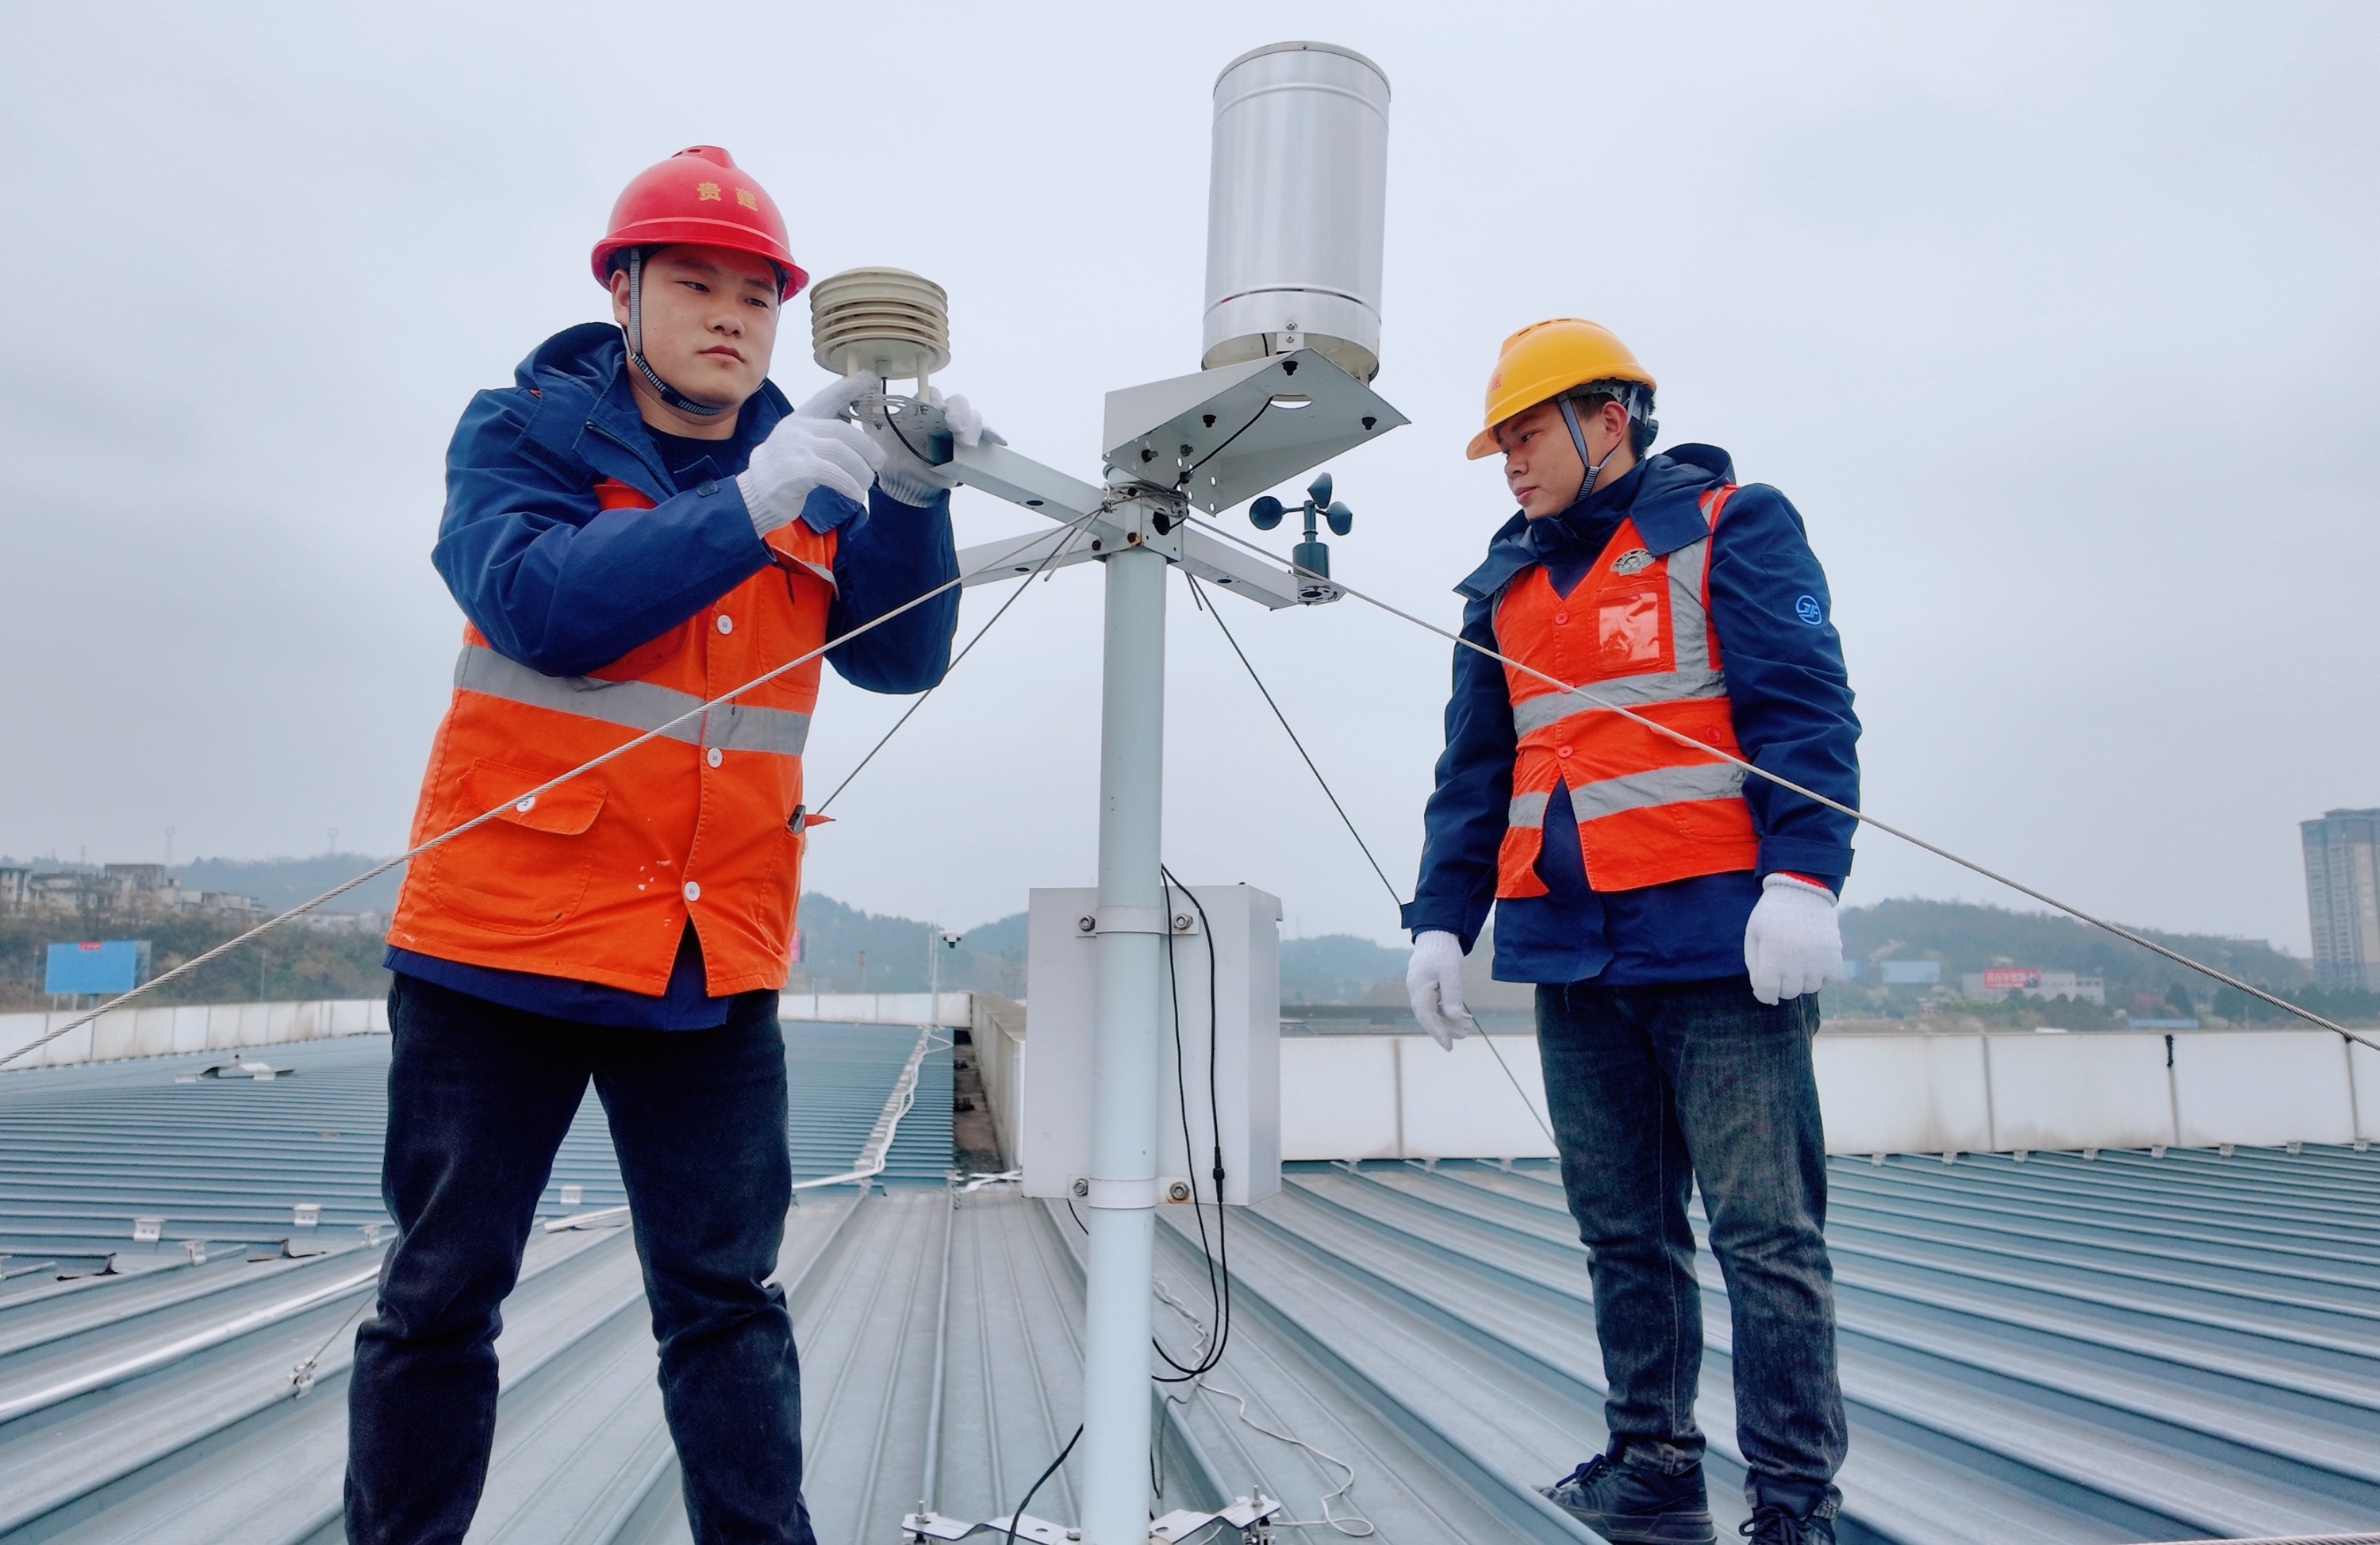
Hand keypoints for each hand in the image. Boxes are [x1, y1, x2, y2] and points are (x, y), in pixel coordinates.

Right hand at [734, 371, 885, 536]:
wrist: (756, 492)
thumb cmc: (787, 468)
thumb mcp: (802, 442)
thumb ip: (824, 433)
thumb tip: (861, 436)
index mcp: (801, 418)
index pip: (828, 396)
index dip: (850, 386)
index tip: (871, 379)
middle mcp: (797, 428)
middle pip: (842, 430)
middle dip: (867, 447)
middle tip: (878, 463)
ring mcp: (794, 448)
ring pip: (840, 452)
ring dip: (861, 471)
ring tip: (866, 483)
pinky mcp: (794, 471)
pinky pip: (831, 474)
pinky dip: (849, 485)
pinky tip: (857, 495)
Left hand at [866, 385, 1002, 505]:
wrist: (903, 483)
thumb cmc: (889, 454)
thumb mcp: (875, 429)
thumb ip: (872, 406)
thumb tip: (871, 378)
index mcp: (923, 408)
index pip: (936, 395)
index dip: (939, 401)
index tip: (937, 412)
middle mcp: (942, 415)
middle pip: (958, 402)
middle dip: (960, 413)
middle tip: (957, 430)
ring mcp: (958, 429)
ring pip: (974, 416)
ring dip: (975, 426)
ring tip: (968, 444)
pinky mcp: (969, 445)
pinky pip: (985, 434)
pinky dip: (993, 434)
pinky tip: (999, 440)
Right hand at [1406, 930, 1478, 1050]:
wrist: (1437, 932)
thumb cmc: (1444, 951)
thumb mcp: (1451, 972)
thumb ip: (1452, 995)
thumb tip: (1454, 1017)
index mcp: (1419, 988)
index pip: (1427, 1016)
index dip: (1438, 1033)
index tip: (1449, 1046)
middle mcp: (1416, 990)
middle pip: (1428, 1017)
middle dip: (1445, 1029)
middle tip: (1464, 1035)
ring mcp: (1419, 987)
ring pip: (1432, 1011)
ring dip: (1447, 1021)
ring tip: (1466, 1027)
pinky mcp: (1426, 985)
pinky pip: (1434, 1003)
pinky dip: (1446, 1011)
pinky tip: (1460, 1016)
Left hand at [1744, 874, 1843, 1004]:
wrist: (1802, 890)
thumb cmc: (1771, 915)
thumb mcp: (1753, 936)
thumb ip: (1754, 966)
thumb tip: (1764, 994)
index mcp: (1772, 954)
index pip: (1766, 992)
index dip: (1762, 993)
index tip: (1764, 986)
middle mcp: (1797, 960)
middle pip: (1788, 992)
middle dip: (1781, 984)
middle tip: (1781, 964)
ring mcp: (1818, 960)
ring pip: (1809, 988)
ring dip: (1801, 979)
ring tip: (1797, 958)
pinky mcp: (1835, 956)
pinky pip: (1829, 979)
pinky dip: (1821, 974)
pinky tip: (1813, 958)